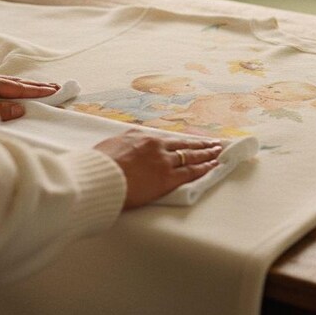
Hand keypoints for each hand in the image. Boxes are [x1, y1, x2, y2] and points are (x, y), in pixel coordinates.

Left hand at [0, 69, 59, 121]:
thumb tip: (21, 108)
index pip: (16, 87)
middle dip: (35, 86)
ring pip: (4, 82)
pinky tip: (13, 91)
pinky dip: (10, 88)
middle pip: (13, 81)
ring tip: (41, 88)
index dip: (37, 91)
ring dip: (23, 86)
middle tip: (56, 87)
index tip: (55, 91)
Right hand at [94, 130, 222, 208]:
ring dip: (206, 153)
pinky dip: (205, 167)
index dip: (180, 140)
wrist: (98, 177)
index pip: (167, 139)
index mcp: (141, 137)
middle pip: (183, 144)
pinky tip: (214, 165)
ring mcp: (163, 161)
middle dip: (199, 143)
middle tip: (213, 143)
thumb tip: (122, 150)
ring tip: (218, 152)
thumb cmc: (97, 166)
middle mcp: (155, 145)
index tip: (188, 140)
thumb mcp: (109, 147)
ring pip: (190, 155)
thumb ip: (122, 146)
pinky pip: (191, 171)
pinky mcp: (167, 178)